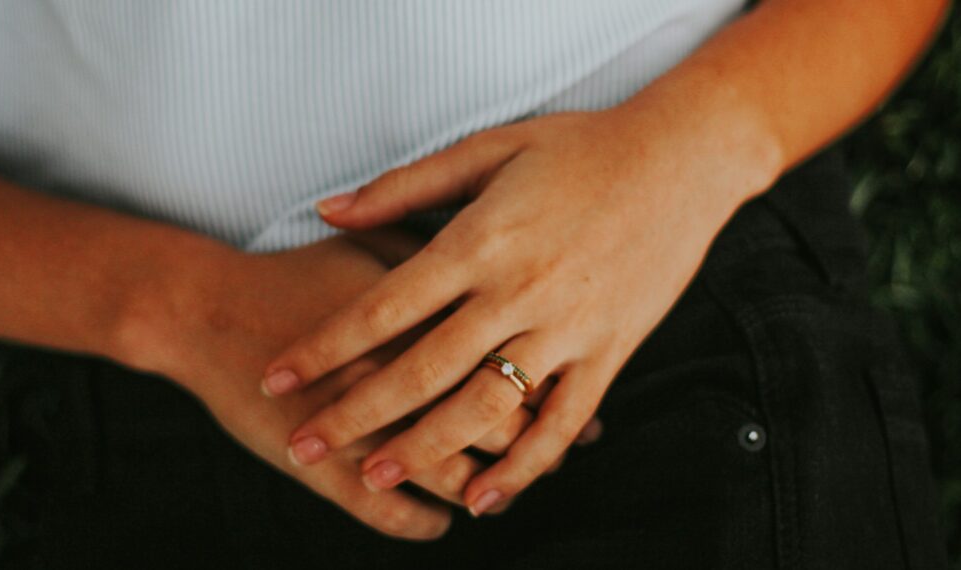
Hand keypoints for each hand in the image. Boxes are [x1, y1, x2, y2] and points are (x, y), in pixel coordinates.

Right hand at [122, 232, 545, 537]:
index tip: (574, 400)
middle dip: (537, 447)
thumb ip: (441, 257)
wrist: (204, 307)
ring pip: (450, 477)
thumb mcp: (375, 244)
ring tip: (504, 493)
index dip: (552, 391)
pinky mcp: (320, 465)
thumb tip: (501, 266)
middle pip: (494, 425)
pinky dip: (419, 524)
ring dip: (486, 492)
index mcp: (424, 319)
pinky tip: (440, 523)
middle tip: (561, 452)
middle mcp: (401, 378)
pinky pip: (383, 512)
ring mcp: (361, 428)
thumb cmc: (296, 270)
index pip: (510, 365)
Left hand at [262, 105, 767, 514]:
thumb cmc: (580, 148)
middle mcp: (518, 291)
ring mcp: (567, 327)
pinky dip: (524, 467)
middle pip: (421, 368)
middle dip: (354, 413)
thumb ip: (404, 186)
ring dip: (425, 449)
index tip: (278, 376)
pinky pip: (563, 423)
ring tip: (372, 476)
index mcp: (481, 240)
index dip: (325, 347)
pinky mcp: (609, 351)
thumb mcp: (488, 149)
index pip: (384, 306)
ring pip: (485, 406)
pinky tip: (484, 500)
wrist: (683, 159)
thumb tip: (327, 210)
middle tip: (302, 446)